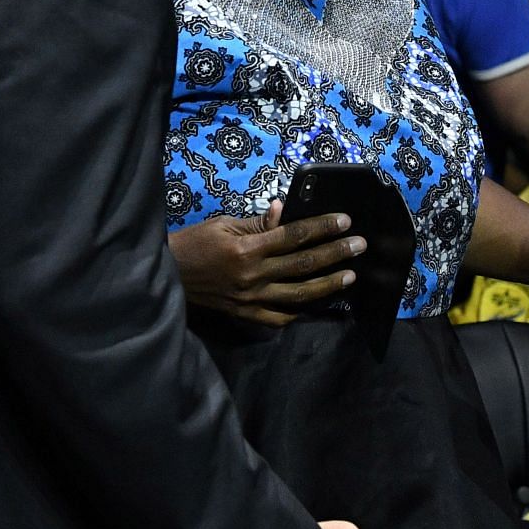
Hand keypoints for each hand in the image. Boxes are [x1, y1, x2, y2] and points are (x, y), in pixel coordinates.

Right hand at [167, 201, 364, 327]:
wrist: (168, 275)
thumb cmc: (195, 244)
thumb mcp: (224, 225)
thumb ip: (258, 223)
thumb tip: (285, 211)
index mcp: (247, 249)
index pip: (293, 235)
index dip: (322, 227)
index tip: (345, 221)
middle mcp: (253, 277)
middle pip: (304, 264)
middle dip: (336, 254)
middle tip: (360, 246)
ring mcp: (251, 300)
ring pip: (300, 294)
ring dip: (329, 284)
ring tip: (350, 275)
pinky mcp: (247, 315)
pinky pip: (281, 317)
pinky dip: (302, 310)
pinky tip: (320, 302)